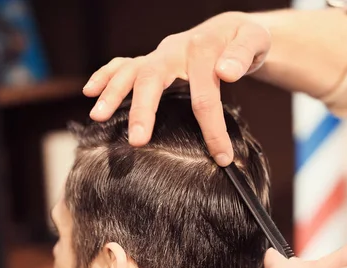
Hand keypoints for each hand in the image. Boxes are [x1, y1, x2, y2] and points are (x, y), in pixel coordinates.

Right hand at [82, 12, 270, 165]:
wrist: (228, 30)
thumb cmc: (243, 43)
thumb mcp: (255, 41)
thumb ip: (243, 53)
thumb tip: (226, 72)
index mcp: (202, 48)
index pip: (205, 92)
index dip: (213, 127)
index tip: (222, 157)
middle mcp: (174, 50)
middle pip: (154, 77)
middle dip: (143, 109)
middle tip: (137, 140)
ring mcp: (158, 55)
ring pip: (131, 71)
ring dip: (113, 93)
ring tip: (98, 116)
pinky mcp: (149, 61)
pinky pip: (122, 65)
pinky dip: (104, 76)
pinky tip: (90, 92)